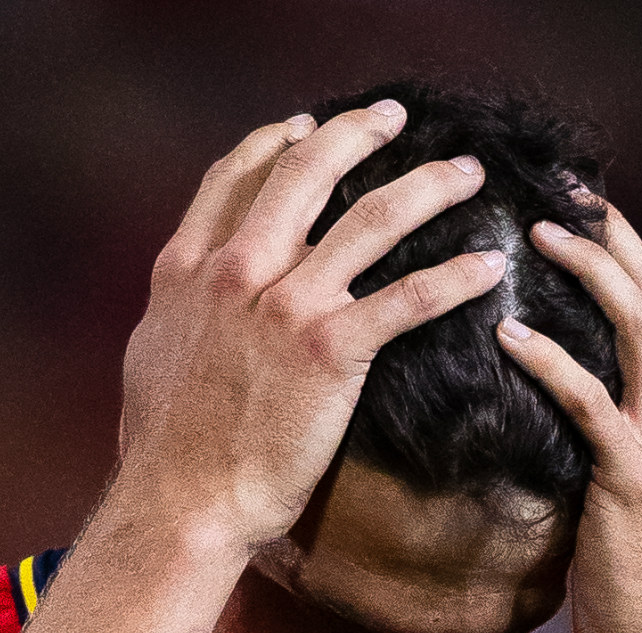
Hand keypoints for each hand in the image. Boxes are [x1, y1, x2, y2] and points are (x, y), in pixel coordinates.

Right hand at [117, 99, 505, 554]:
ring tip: (465, 174)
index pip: (235, 178)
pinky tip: (490, 267)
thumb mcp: (151, 354)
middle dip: (357, 133)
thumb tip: (190, 296)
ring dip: (428, 186)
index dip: (275, 141)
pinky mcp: (330, 349)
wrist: (181, 503)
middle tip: (394, 119)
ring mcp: (285, 305)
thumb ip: (180, 308)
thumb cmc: (164, 451)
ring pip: (372, 217)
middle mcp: (236, 271)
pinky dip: (456, 276)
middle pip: (306, 170)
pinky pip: (410, 297)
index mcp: (189, 269)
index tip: (307, 124)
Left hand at [496, 200, 641, 632]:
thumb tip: (552, 402)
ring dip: (590, 271)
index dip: (625, 251)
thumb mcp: (625, 495)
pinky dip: (552, 361)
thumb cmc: (632, 583)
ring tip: (538, 232)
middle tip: (563, 188)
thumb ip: (606, 441)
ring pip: (638, 329)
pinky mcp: (633, 479)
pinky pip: (591, 403)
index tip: (581, 207)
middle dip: (612, 235)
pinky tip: (510, 335)